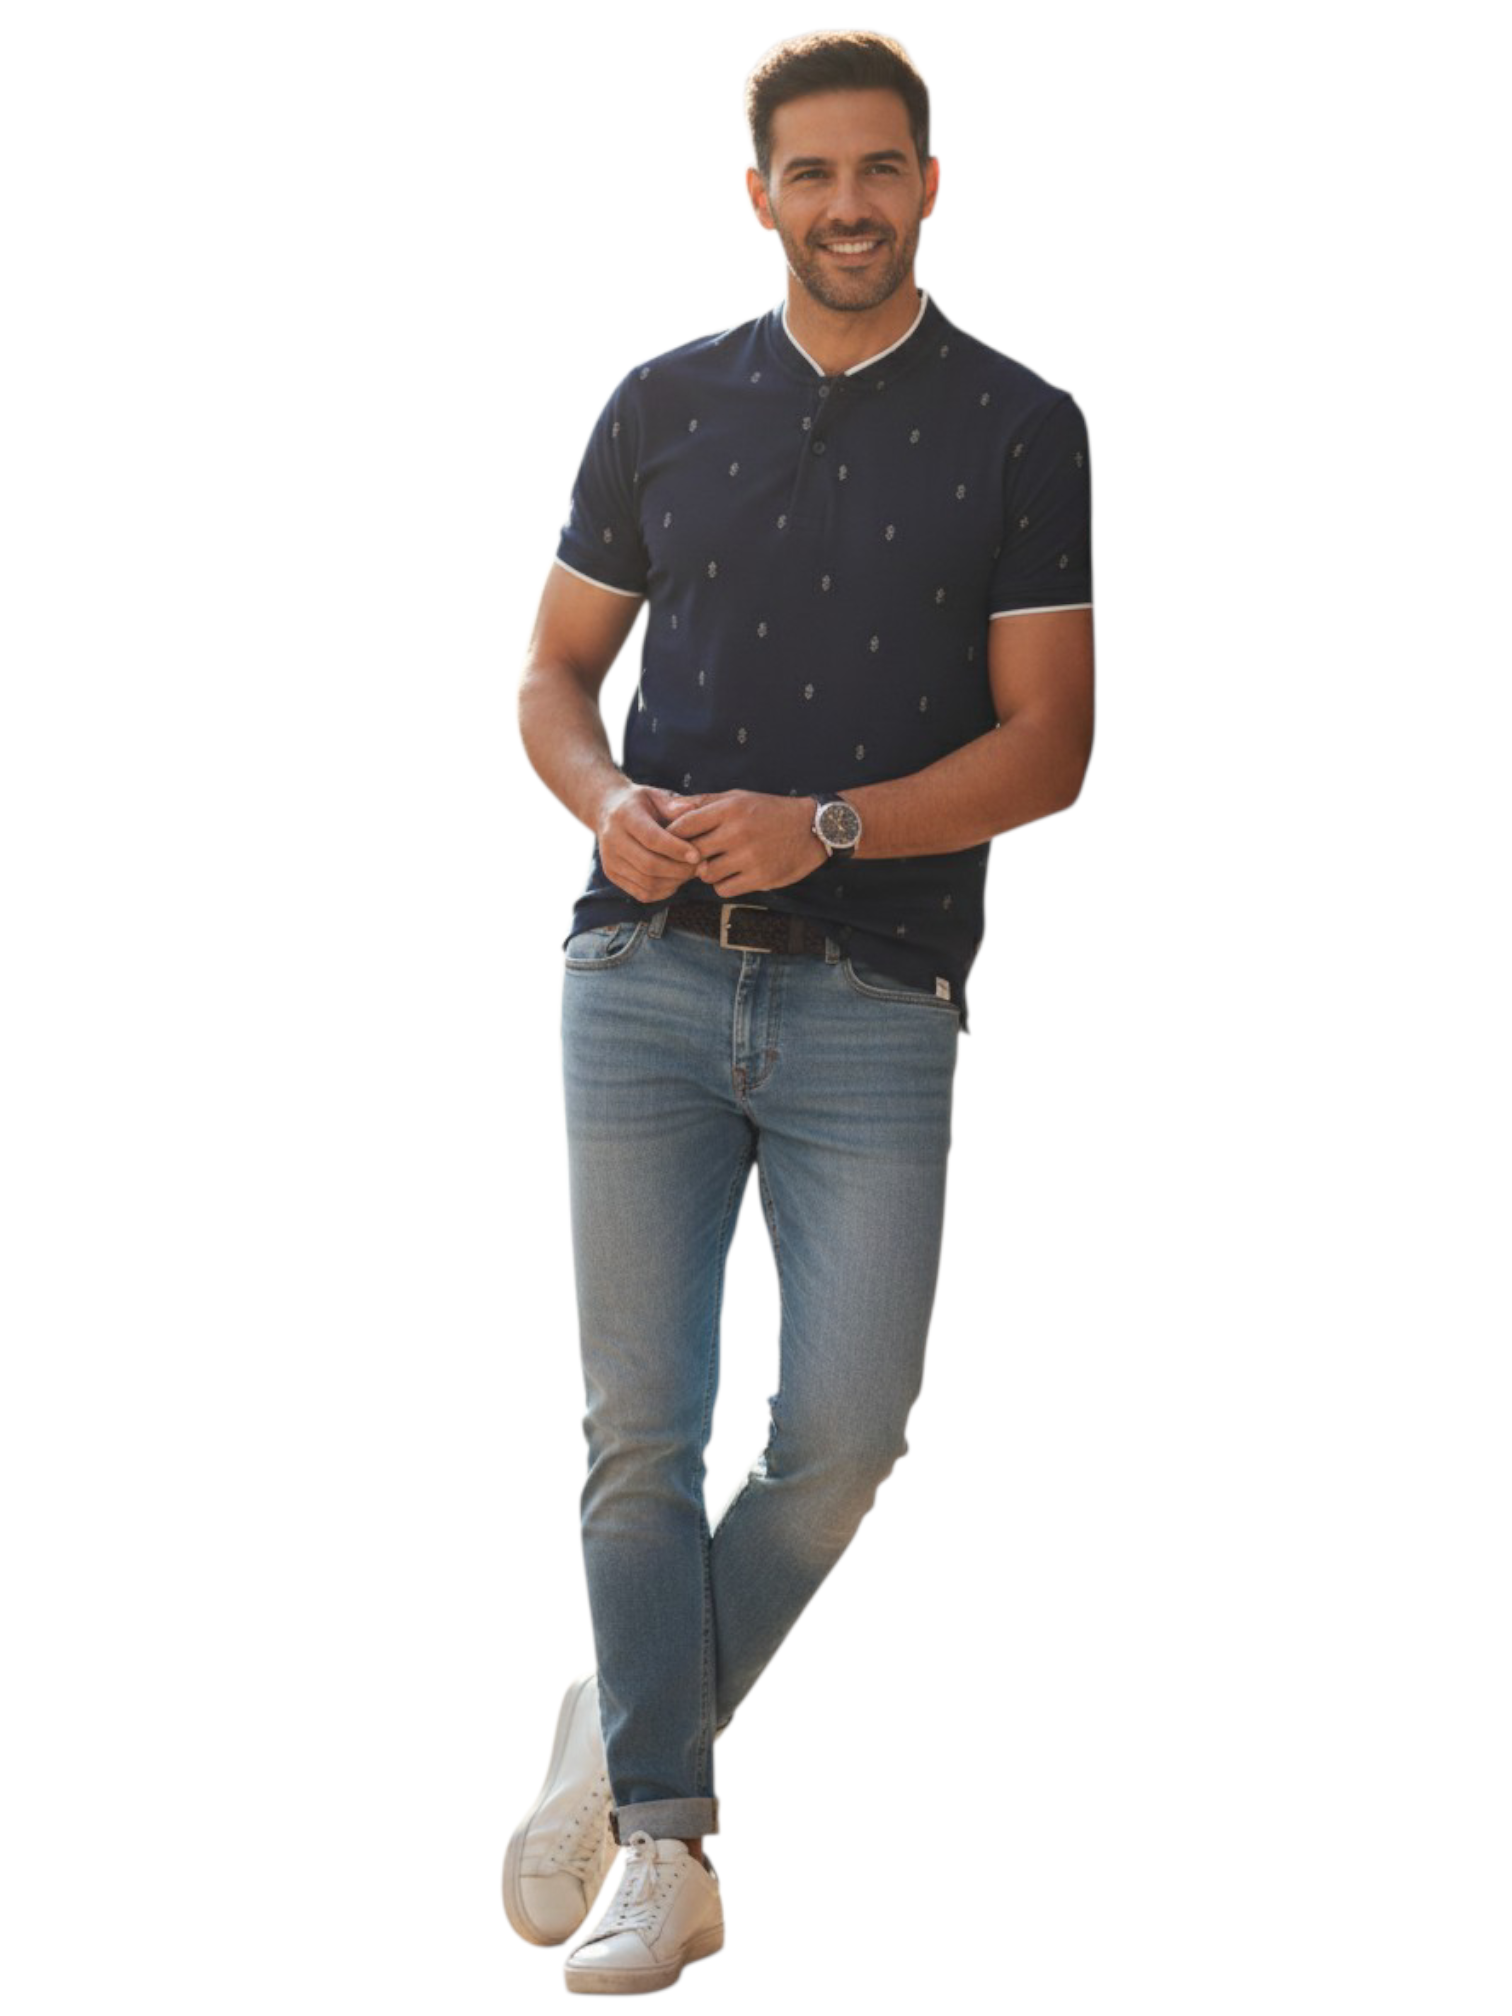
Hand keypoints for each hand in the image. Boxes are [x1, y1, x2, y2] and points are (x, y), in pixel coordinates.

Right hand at [595, 782, 713, 903]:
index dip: (676, 849)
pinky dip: (663, 891)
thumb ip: (673, 804)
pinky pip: (642, 893)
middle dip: (679, 869)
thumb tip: (692, 810)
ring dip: (674, 882)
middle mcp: (613, 840)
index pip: (651, 838)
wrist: (607, 811)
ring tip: (690, 873)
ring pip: (647, 883)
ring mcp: (610, 860)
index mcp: (625, 816)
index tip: (697, 855)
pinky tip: (675, 880)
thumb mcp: (655, 795)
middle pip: (649, 865)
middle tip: (700, 866)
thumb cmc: (639, 803)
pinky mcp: (612, 875)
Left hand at [664, 791, 826, 898]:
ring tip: (718, 864)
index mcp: (730, 808)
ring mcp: (749, 856)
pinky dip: (723, 885)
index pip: (685, 825)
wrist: (811, 829)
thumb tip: (669, 809)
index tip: (672, 840)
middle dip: (690, 856)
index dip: (672, 835)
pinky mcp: (760, 877)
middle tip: (695, 856)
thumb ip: (703, 803)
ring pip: (706, 874)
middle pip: (692, 852)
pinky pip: (724, 889)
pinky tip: (732, 875)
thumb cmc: (768, 812)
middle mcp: (738, 832)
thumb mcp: (738, 798)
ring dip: (708, 872)